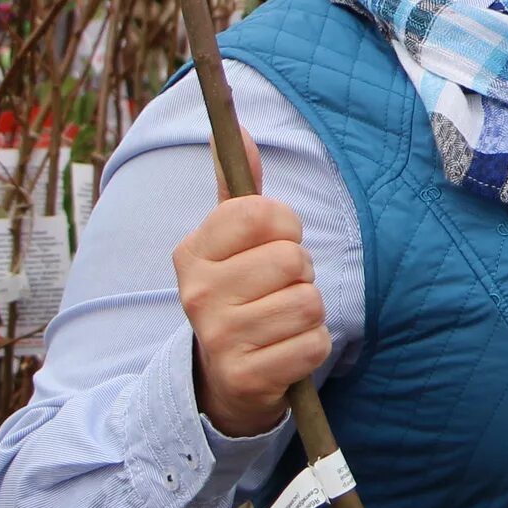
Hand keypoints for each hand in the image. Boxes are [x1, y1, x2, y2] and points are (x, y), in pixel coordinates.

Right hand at [174, 190, 325, 437]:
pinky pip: (314, 344)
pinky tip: (285, 350)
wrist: (225, 376)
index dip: (285, 226)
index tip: (276, 242)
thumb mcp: (230, 242)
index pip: (261, 213)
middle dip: (301, 274)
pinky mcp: (246, 376)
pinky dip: (311, 346)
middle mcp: (197, 293)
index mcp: (192, 251)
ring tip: (282, 320)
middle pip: (292, 259)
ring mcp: (219, 337)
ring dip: (308, 312)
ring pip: (308, 302)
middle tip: (279, 289)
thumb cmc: (240, 293)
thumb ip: (239, 186)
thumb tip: (238, 130)